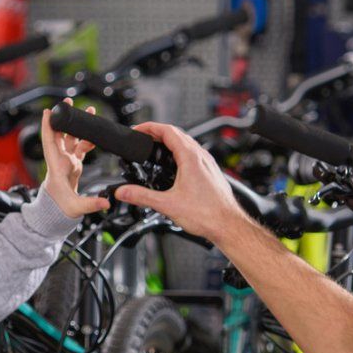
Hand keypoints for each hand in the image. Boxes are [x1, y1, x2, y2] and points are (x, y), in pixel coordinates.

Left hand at [40, 104, 110, 219]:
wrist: (57, 212)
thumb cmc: (60, 208)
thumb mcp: (75, 207)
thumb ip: (91, 204)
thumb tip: (106, 202)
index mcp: (57, 166)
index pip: (49, 141)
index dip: (48, 126)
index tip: (48, 111)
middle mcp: (60, 159)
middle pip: (60, 133)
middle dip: (64, 117)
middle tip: (69, 101)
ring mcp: (66, 160)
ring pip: (71, 137)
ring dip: (78, 125)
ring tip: (87, 112)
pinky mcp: (73, 163)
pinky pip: (79, 146)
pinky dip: (86, 139)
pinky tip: (94, 135)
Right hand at [113, 122, 249, 242]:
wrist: (228, 225)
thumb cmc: (208, 214)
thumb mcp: (167, 205)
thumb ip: (142, 196)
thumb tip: (124, 191)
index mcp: (191, 158)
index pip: (168, 130)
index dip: (150, 127)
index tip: (138, 129)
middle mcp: (201, 157)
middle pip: (177, 133)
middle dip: (157, 132)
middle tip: (143, 137)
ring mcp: (207, 163)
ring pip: (187, 142)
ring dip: (169, 141)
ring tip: (156, 147)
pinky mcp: (210, 171)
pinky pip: (193, 153)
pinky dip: (179, 151)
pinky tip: (174, 165)